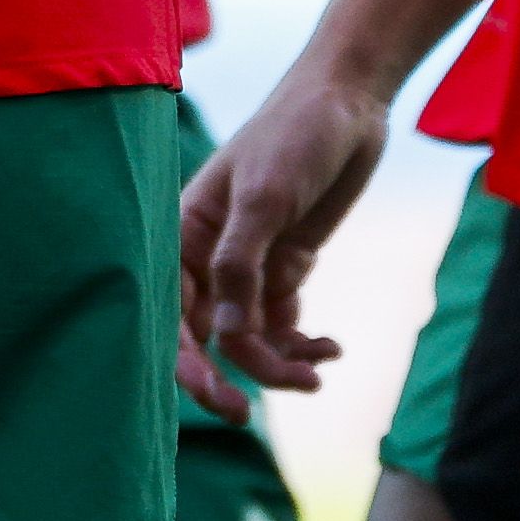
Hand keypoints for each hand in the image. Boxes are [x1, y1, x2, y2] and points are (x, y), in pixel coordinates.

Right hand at [182, 62, 391, 399]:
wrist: (347, 104)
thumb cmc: (293, 136)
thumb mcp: (264, 198)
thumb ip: (241, 268)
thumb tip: (231, 338)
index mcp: (184, 235)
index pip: (171, 312)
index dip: (185, 362)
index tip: (217, 399)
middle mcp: (209, 256)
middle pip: (205, 335)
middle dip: (227, 376)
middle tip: (247, 416)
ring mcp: (249, 265)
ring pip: (250, 337)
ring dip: (278, 362)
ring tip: (317, 369)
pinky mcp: (285, 267)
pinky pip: (283, 324)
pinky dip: (303, 344)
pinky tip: (331, 348)